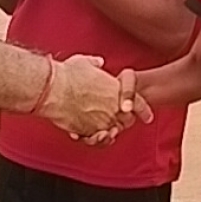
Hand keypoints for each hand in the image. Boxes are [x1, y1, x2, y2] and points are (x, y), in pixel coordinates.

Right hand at [38, 56, 153, 143]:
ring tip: (96, 128)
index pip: (139, 103)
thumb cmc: (67, 75)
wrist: (53, 89)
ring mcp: (102, 122)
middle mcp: (113, 108)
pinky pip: (94, 139)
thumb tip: (98, 62)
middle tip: (112, 119)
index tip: (148, 116)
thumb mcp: (84, 63)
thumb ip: (94, 64)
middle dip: (121, 121)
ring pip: (111, 133)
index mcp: (116, 90)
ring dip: (105, 132)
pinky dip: (90, 137)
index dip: (144, 111)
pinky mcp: (88, 132)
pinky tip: (81, 132)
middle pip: (127, 121)